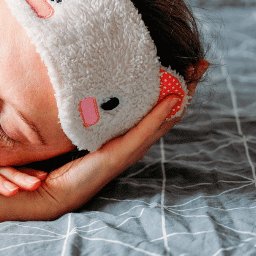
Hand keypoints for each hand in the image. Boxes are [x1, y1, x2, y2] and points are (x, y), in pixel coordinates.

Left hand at [22, 59, 208, 218]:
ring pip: (163, 121)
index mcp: (129, 137)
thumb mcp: (83, 130)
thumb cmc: (65, 161)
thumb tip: (92, 87)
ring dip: (180, 98)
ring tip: (193, 76)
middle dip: (187, 89)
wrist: (53, 190)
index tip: (190, 66)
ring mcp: (129, 150)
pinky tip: (170, 100)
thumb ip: (94, 115)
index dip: (177, 90)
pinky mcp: (119, 155)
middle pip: (169, 114)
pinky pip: (142, 132)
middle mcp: (135, 143)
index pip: (159, 111)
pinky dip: (157, 116)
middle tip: (202, 65)